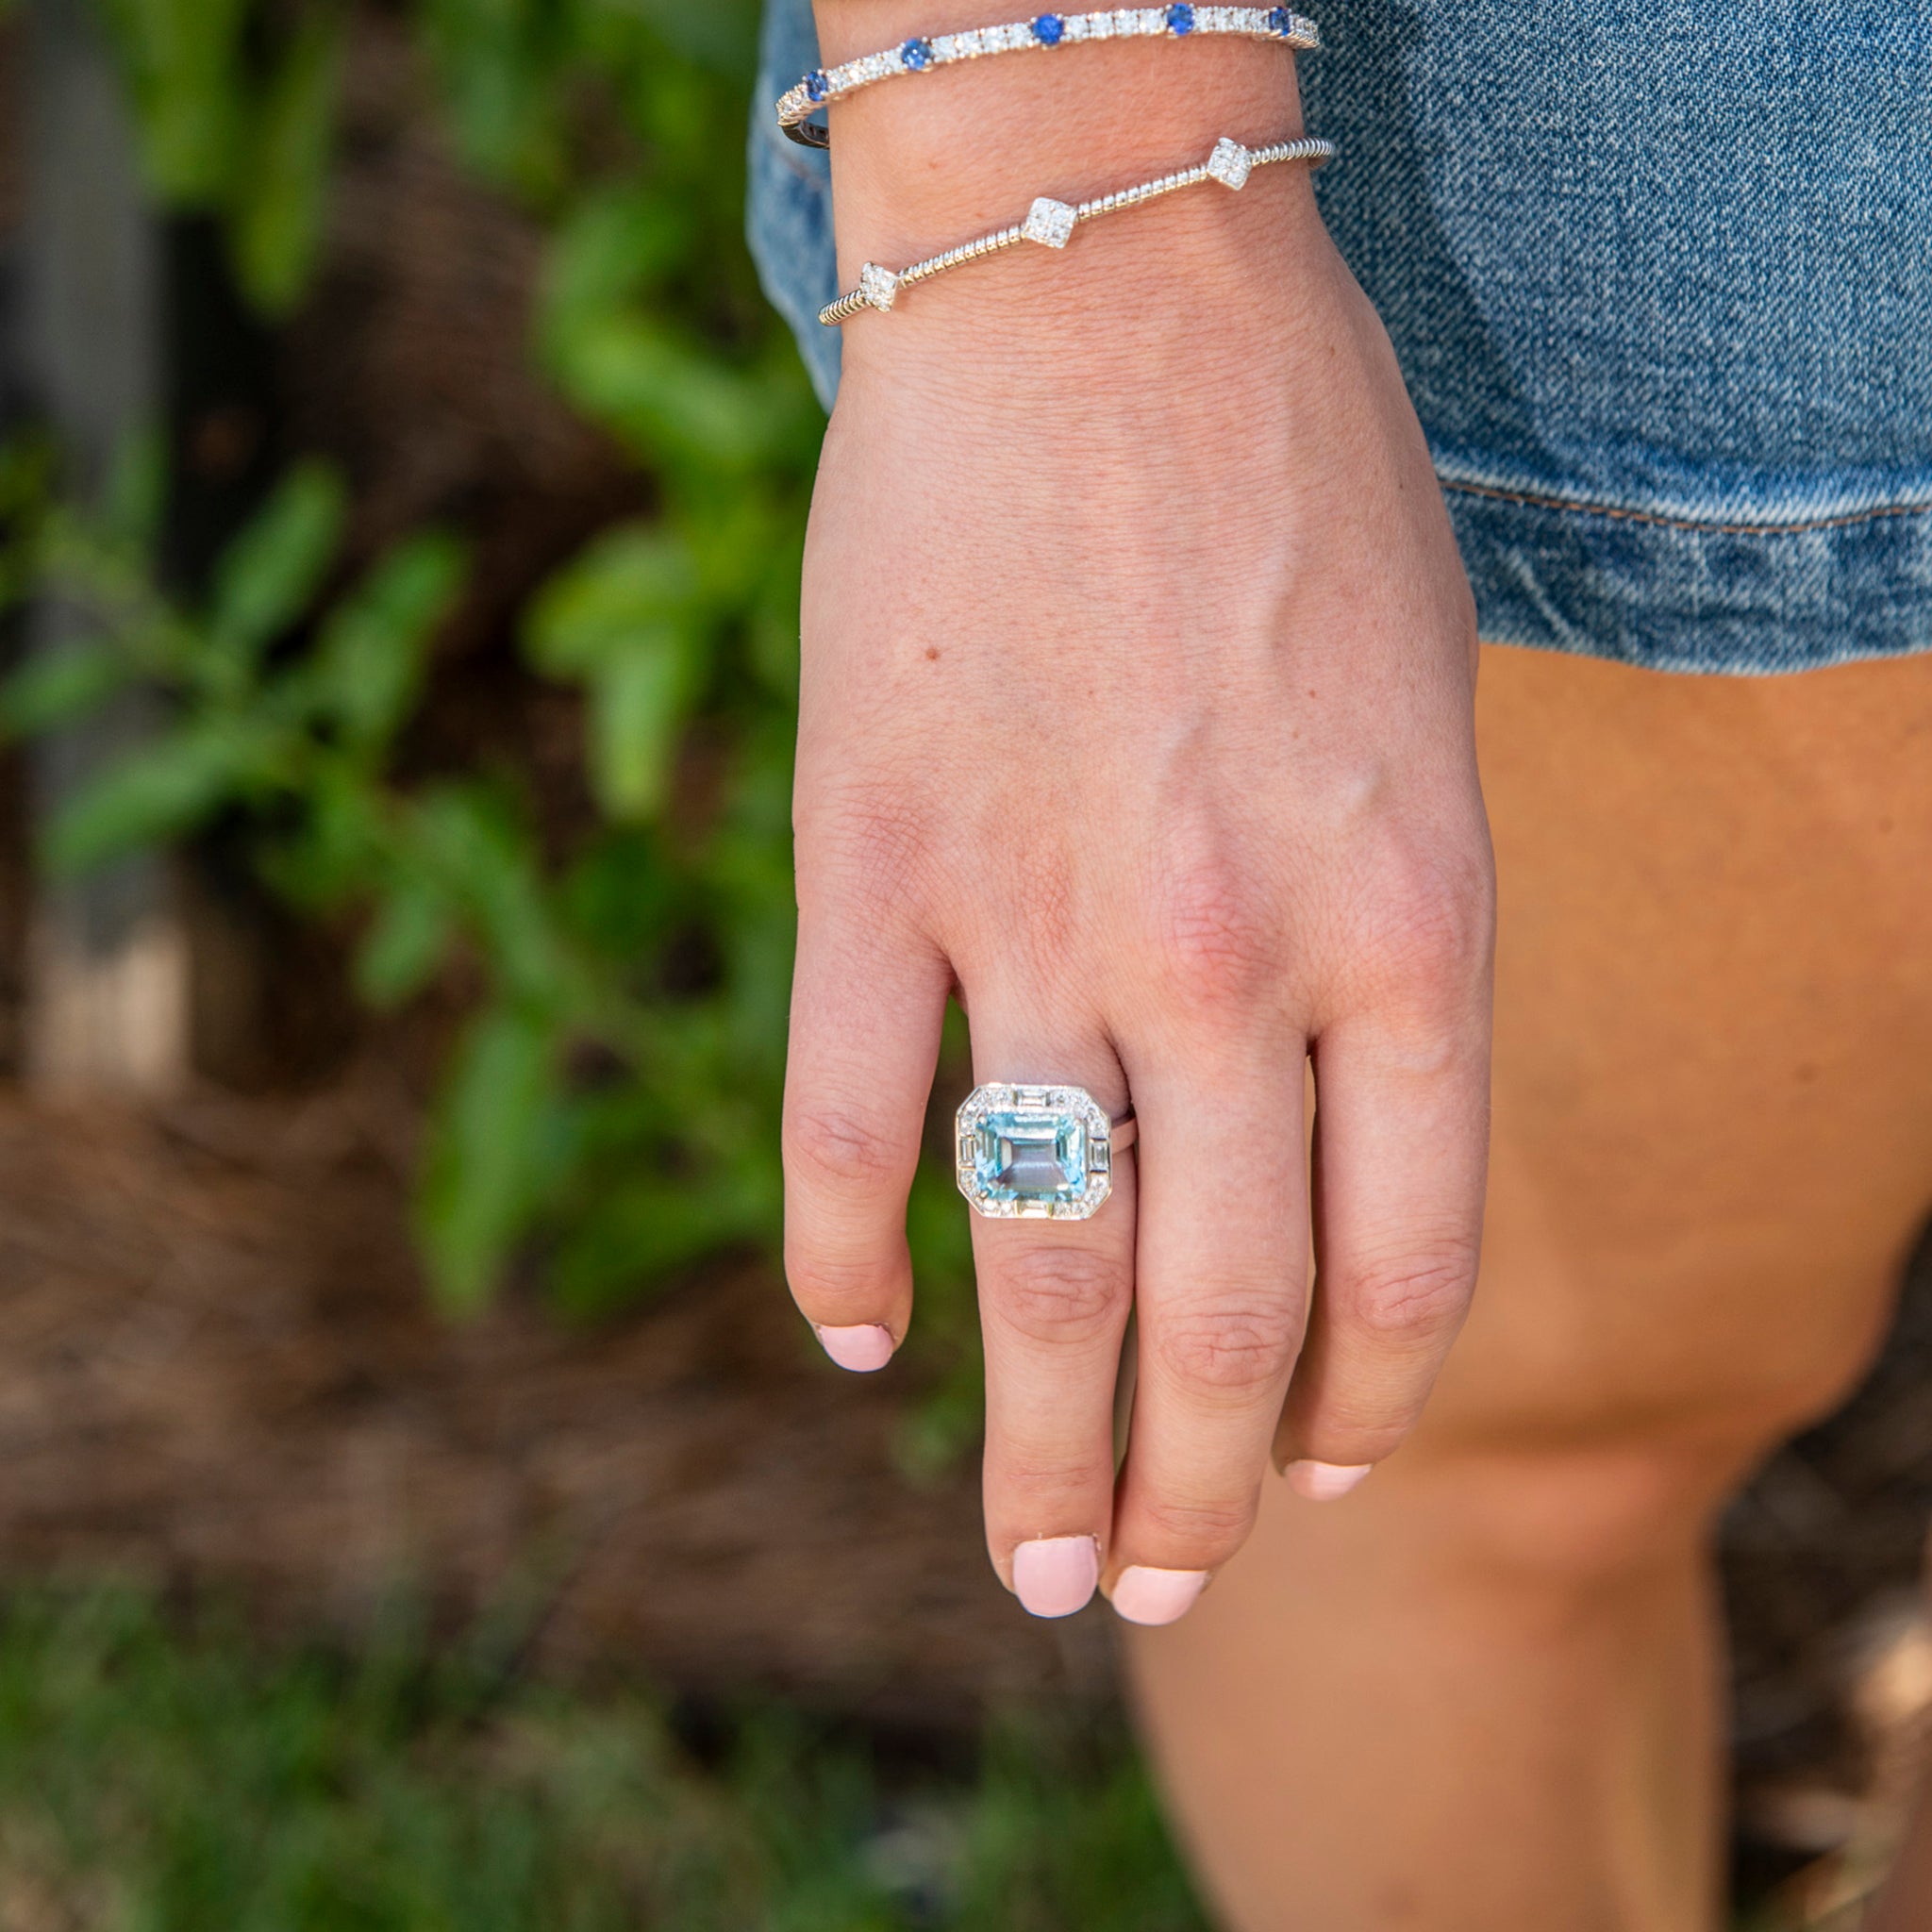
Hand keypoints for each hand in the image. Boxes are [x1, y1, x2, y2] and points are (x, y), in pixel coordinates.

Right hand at [782, 13, 1493, 1621]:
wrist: (1106, 285)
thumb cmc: (1296, 488)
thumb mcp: (1422, 727)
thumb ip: (1384, 946)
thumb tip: (1314, 1134)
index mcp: (1404, 915)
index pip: (1399, 1255)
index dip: (1358, 1400)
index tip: (1313, 1472)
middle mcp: (1228, 947)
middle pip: (1213, 1302)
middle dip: (1191, 1487)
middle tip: (1149, 1595)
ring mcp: (1033, 908)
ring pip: (1034, 1253)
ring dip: (1032, 1441)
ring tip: (1026, 1569)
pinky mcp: (866, 852)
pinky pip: (842, 1112)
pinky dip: (838, 1254)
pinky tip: (853, 1339)